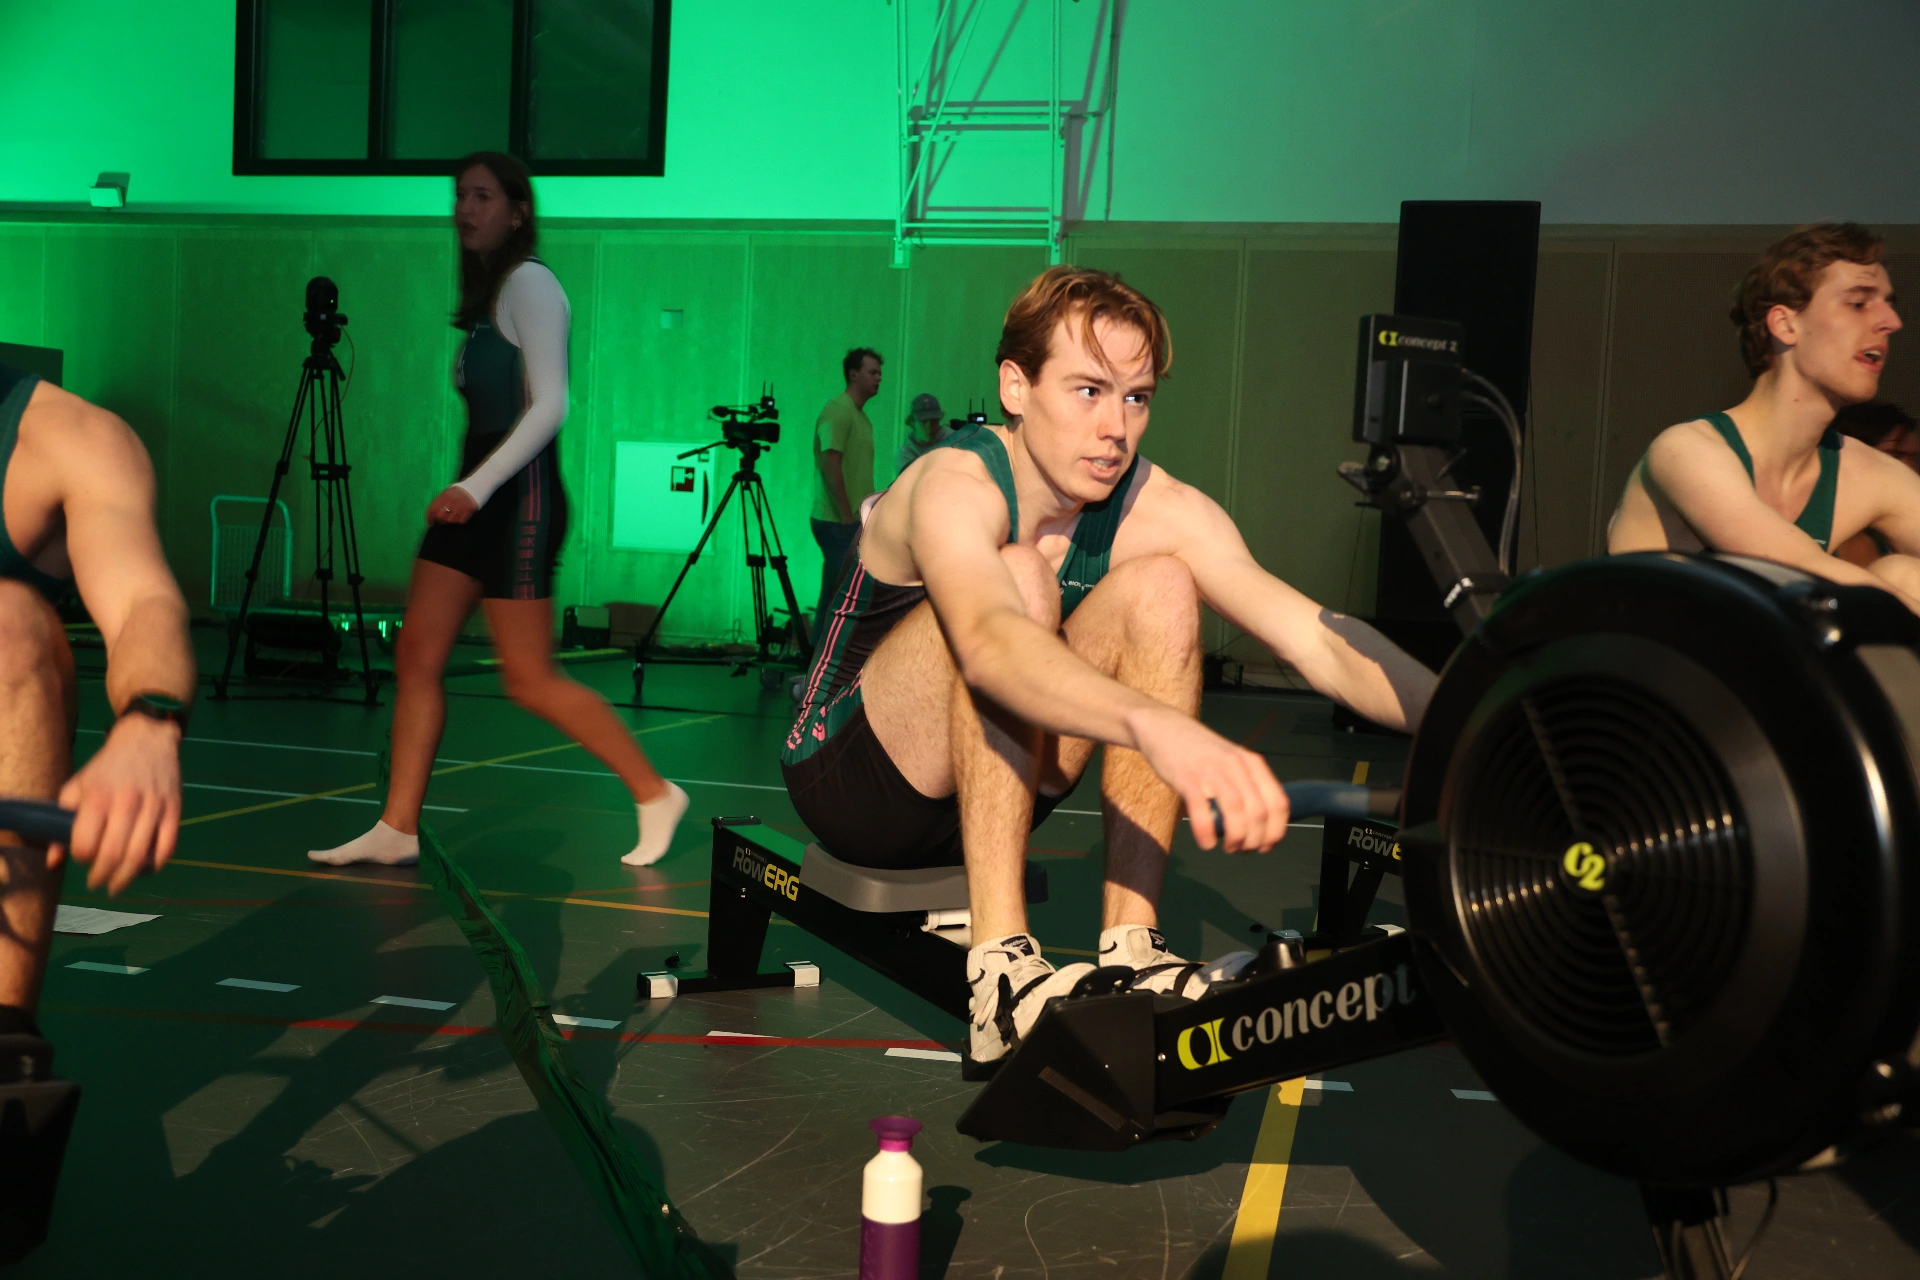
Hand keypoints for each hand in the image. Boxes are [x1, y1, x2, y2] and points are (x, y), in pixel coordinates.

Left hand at [55, 713, 182, 894]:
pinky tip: (145, 870)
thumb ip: (61, 822)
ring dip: (126, 878)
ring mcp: (154, 807)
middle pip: (114, 855)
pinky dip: (156, 864)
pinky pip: (167, 846)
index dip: (81, 858)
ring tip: (117, 886)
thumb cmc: (106, 767)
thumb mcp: (76, 786)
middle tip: (97, 883)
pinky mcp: (174, 809)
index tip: (81, 859)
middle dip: (102, 876)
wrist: (147, 740)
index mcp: (98, 797)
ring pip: (140, 855)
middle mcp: (126, 803)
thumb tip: (54, 862)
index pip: (86, 843)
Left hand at [427, 486, 478, 524]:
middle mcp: (452, 500)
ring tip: (453, 516)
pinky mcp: (470, 509)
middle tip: (442, 521)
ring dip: (450, 520)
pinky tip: (461, 516)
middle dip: (440, 520)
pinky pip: (461, 521)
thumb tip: (432, 513)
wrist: (477, 486)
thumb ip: (440, 500)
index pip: (433, 508)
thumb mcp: (449, 491)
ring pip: (451, 520)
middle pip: (440, 516)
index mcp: (445, 494)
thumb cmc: (460, 491)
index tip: (430, 523)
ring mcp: (461, 505)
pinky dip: (460, 520)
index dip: (429, 517)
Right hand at [1128, 705, 1290, 853]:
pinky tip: (1206, 843)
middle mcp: (1237, 766)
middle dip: (1254, 841)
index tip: (1266, 846)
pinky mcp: (1187, 778)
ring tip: (1229, 848)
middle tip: (1242, 850)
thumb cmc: (1199, 752)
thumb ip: (1247, 785)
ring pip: (1237, 813)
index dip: (1276, 831)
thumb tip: (1260, 825)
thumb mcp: (1232, 761)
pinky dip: (1207, 833)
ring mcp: (1212, 771)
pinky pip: (1202, 812)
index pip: (1278, 803)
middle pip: (1259, 813)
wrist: (1164, 728)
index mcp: (1252, 763)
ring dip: (1236, 840)